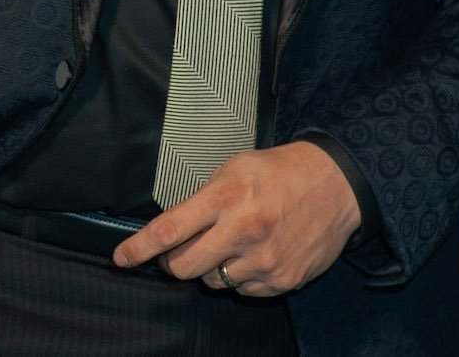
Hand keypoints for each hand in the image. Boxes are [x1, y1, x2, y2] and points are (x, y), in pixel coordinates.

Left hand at [109, 140, 360, 296]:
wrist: (335, 186)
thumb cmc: (279, 173)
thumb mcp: (234, 168)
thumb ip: (202, 198)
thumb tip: (172, 229)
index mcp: (226, 197)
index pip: (169, 230)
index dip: (139, 248)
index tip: (122, 257)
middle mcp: (244, 231)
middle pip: (184, 267)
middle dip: (174, 262)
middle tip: (181, 249)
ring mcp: (264, 260)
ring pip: (213, 282)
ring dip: (212, 267)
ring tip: (231, 242)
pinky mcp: (283, 280)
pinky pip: (243, 290)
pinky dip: (241, 276)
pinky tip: (255, 252)